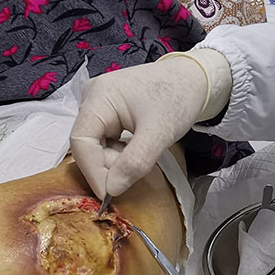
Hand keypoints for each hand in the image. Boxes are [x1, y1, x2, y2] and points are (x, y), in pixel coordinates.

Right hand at [70, 48, 230, 198]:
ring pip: (94, 145)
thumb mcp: (160, 133)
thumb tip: (111, 190)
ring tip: (140, 156)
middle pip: (86, 144)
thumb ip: (134, 162)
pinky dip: (117, 153)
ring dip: (114, 160)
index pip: (81, 142)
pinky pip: (103, 140)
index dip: (93, 172)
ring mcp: (97, 104)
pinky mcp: (106, 111)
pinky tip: (136, 150)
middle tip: (134, 173)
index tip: (110, 196)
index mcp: (99, 96)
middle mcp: (91, 98)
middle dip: (107, 165)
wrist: (193, 78)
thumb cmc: (178, 98)